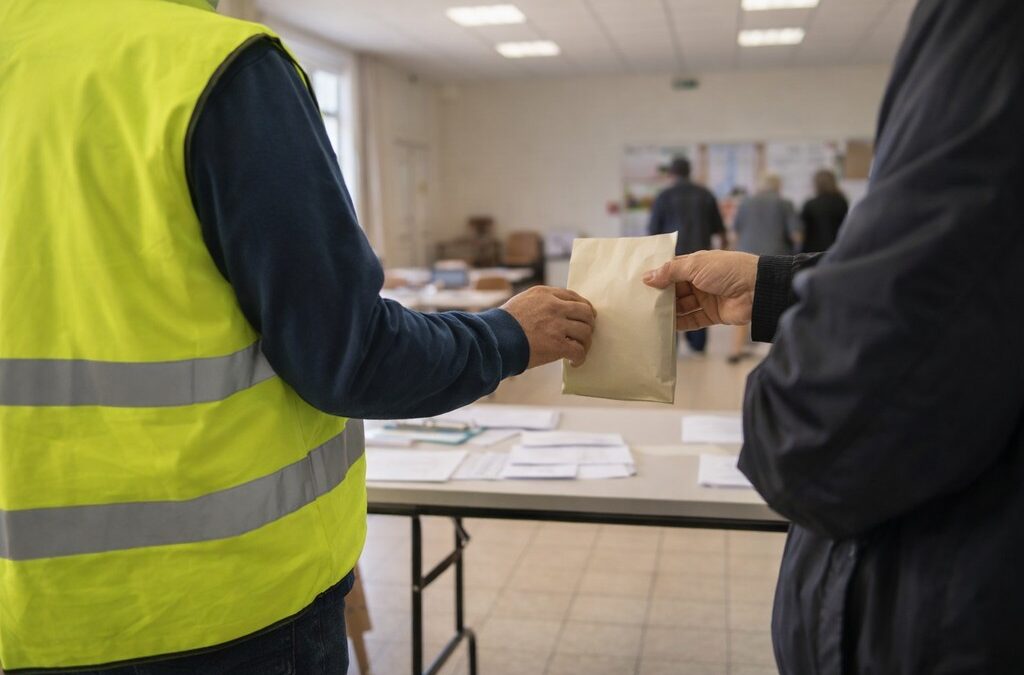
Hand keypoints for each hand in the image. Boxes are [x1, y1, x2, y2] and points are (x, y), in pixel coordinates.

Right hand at [501, 286, 595, 367]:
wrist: (494, 340)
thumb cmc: (503, 325)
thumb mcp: (521, 302)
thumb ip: (539, 303)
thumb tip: (556, 313)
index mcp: (545, 294)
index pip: (573, 296)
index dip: (584, 307)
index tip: (586, 317)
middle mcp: (554, 306)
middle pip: (585, 312)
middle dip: (589, 324)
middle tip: (585, 335)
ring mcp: (557, 324)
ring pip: (586, 331)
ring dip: (586, 343)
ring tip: (579, 350)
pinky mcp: (557, 344)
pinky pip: (579, 350)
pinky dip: (580, 358)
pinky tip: (574, 362)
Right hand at [643, 251, 758, 330]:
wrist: (758, 289)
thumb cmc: (728, 270)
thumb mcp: (696, 265)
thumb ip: (671, 271)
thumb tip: (647, 277)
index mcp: (697, 265)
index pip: (672, 270)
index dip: (657, 276)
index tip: (639, 284)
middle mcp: (700, 281)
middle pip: (674, 290)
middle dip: (660, 296)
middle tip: (640, 303)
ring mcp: (706, 298)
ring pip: (681, 306)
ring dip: (668, 311)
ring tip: (649, 317)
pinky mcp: (712, 315)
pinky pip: (692, 320)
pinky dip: (680, 324)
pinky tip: (666, 327)